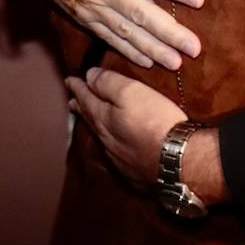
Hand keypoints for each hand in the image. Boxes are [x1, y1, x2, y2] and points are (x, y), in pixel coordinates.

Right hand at [38, 0, 204, 69]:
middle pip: (140, 12)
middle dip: (169, 32)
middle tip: (194, 48)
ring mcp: (90, 6)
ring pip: (126, 31)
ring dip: (152, 48)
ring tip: (176, 62)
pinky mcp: (82, 18)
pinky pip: (108, 37)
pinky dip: (128, 51)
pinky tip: (148, 62)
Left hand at [66, 67, 186, 183]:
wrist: (174, 160)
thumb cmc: (154, 121)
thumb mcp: (132, 92)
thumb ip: (109, 83)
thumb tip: (89, 75)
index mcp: (103, 118)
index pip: (87, 99)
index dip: (79, 88)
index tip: (69, 80)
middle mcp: (106, 139)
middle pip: (91, 119)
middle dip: (81, 107)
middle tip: (71, 102)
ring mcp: (119, 156)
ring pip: (101, 137)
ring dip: (94, 124)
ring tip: (90, 118)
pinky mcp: (133, 169)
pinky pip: (114, 152)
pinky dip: (110, 142)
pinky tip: (115, 144)